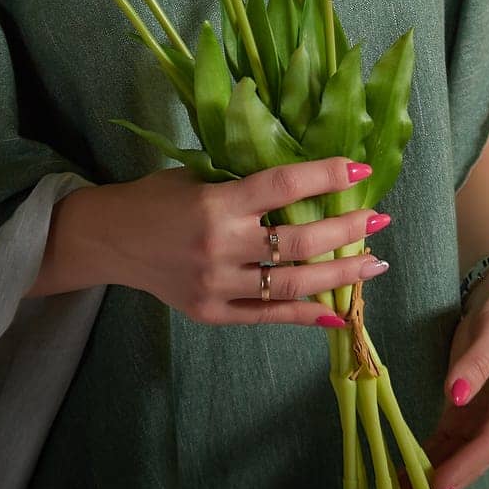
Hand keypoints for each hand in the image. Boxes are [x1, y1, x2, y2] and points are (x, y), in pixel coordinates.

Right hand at [105, 156, 392, 327]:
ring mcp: (217, 285)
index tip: (360, 172)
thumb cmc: (157, 197)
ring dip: (340, 276)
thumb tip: (305, 184)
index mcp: (216, 203)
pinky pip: (268, 316)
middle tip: (379, 220)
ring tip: (374, 265)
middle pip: (298, 241)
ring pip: (292, 285)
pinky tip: (338, 312)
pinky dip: (305, 316)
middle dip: (346, 230)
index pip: (282, 186)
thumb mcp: (199, 176)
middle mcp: (220, 246)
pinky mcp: (212, 313)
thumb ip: (245, 184)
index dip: (325, 177)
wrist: (110, 239)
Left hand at [388, 260, 488, 488]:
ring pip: (455, 458)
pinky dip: (426, 460)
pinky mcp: (466, 409)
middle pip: (471, 461)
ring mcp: (485, 418)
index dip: (463, 466)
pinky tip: (406, 481)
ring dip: (429, 485)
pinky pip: (444, 441)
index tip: (437, 488)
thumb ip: (476, 363)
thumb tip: (456, 396)